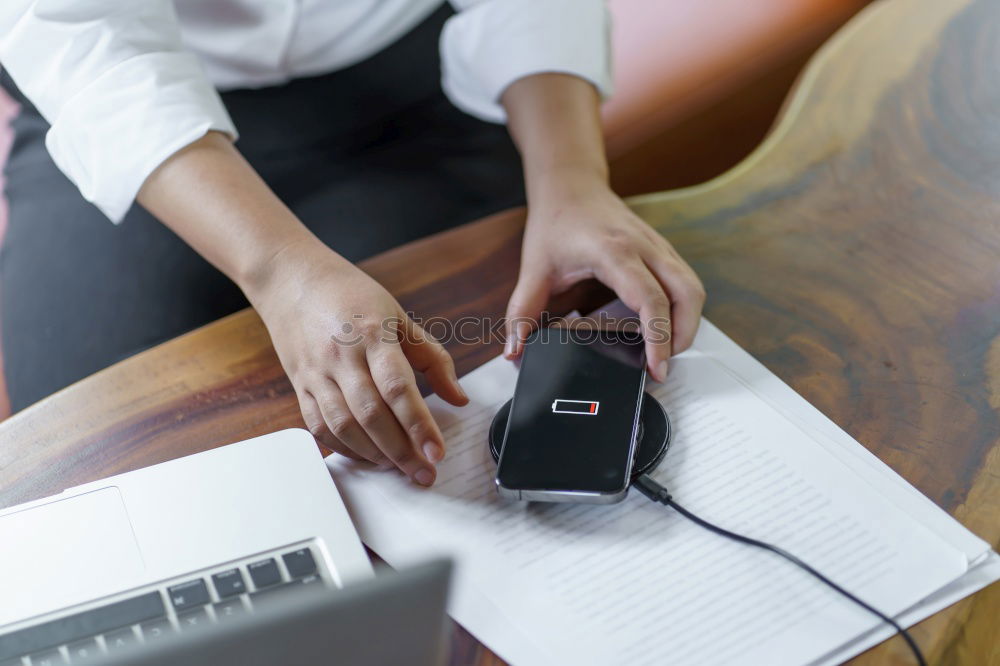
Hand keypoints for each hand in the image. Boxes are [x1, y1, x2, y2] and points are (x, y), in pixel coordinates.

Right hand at [246, 238, 468, 485]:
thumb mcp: (397, 315)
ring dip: (374, 455)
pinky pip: (319, 426)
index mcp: (372, 335)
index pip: (398, 388)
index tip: (436, 452)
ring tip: (399, 468)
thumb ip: (431, 357)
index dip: (418, 425)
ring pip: (343, 426)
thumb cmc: (349, 294)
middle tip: (424, 473)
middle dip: (401, 451)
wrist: (290, 278)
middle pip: (371, 415)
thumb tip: (458, 397)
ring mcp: (316, 373)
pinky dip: (343, 448)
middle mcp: (342, 357)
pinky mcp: (300, 384)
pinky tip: (366, 457)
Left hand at [504, 175, 705, 380]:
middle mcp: (644, 246)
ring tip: (665, 350)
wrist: (569, 185)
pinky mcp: (662, 248)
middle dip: (682, 336)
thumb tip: (514, 350)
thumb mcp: (533, 268)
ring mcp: (658, 245)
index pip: (650, 299)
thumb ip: (522, 312)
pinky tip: (665, 325)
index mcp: (614, 252)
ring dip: (687, 323)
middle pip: (685, 294)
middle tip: (662, 366)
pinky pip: (685, 280)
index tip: (655, 366)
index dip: (658, 337)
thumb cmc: (555, 222)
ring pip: (692, 287)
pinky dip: (683, 307)